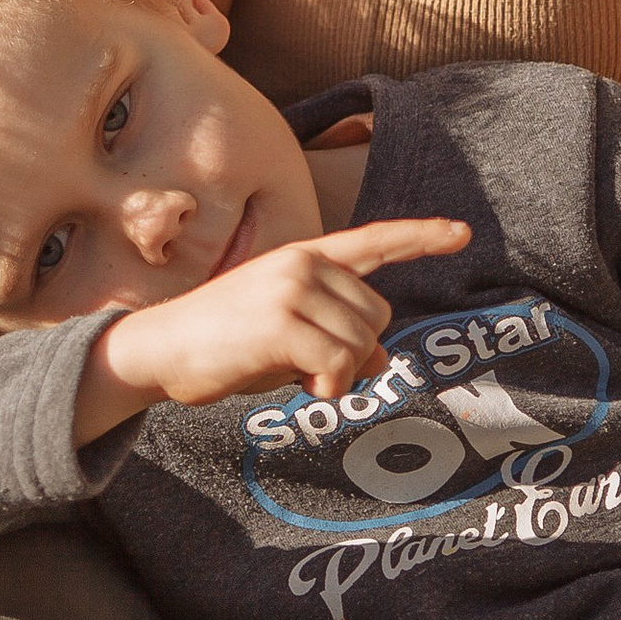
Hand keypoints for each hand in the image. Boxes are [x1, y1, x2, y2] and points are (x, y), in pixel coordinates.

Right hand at [83, 218, 468, 434]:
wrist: (159, 350)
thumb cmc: (222, 346)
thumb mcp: (287, 337)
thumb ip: (335, 336)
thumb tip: (381, 359)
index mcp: (302, 257)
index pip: (372, 241)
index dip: (420, 238)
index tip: (461, 232)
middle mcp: (301, 262)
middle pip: (377, 315)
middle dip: (355, 352)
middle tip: (306, 366)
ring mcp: (291, 288)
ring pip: (361, 344)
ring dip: (337, 377)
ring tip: (290, 372)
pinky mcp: (282, 322)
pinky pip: (340, 365)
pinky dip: (327, 386)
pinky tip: (295, 383)